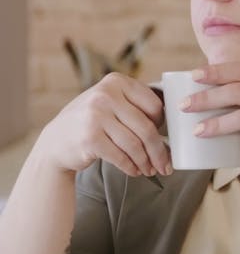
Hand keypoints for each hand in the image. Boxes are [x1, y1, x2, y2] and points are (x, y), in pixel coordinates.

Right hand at [37, 73, 170, 176]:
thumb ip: (134, 106)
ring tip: (149, 170)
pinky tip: (134, 171)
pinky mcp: (90, 138)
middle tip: (165, 165)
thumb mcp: (109, 102)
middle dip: (159, 151)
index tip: (165, 140)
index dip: (162, 126)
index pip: (153, 105)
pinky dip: (131, 167)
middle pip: (146, 128)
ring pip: (135, 145)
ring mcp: (95, 116)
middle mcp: (105, 95)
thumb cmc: (91, 123)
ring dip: (146, 162)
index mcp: (116, 82)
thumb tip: (170, 127)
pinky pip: (121, 157)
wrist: (56, 141)